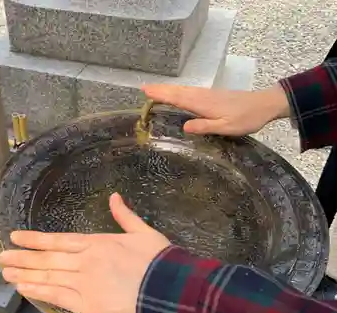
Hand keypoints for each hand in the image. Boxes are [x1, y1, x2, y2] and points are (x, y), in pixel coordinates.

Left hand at [0, 193, 169, 312]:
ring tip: (6, 273)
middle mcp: (84, 261)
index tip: (15, 237)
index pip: (58, 240)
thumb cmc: (158, 261)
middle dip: (22, 258)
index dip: (35, 239)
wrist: (169, 293)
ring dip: (25, 274)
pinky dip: (39, 292)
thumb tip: (114, 197)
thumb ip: (125, 216)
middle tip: (1, 258)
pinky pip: (57, 297)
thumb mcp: (144, 232)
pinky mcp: (87, 306)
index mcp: (96, 242)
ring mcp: (83, 284)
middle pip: (47, 259)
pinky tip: (24, 289)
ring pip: (47, 277)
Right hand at [142, 83, 289, 135]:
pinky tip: (176, 95)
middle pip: (177, 92)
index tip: (146, 91)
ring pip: (183, 91)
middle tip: (143, 88)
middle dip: (160, 90)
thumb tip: (184, 127)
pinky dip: (178, 92)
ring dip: (168, 90)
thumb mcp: (226, 127)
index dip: (161, 95)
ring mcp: (207, 95)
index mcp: (203, 104)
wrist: (263, 104)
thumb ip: (205, 126)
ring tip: (154, 90)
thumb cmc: (246, 118)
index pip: (177, 98)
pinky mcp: (211, 96)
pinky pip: (189, 92)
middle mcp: (202, 96)